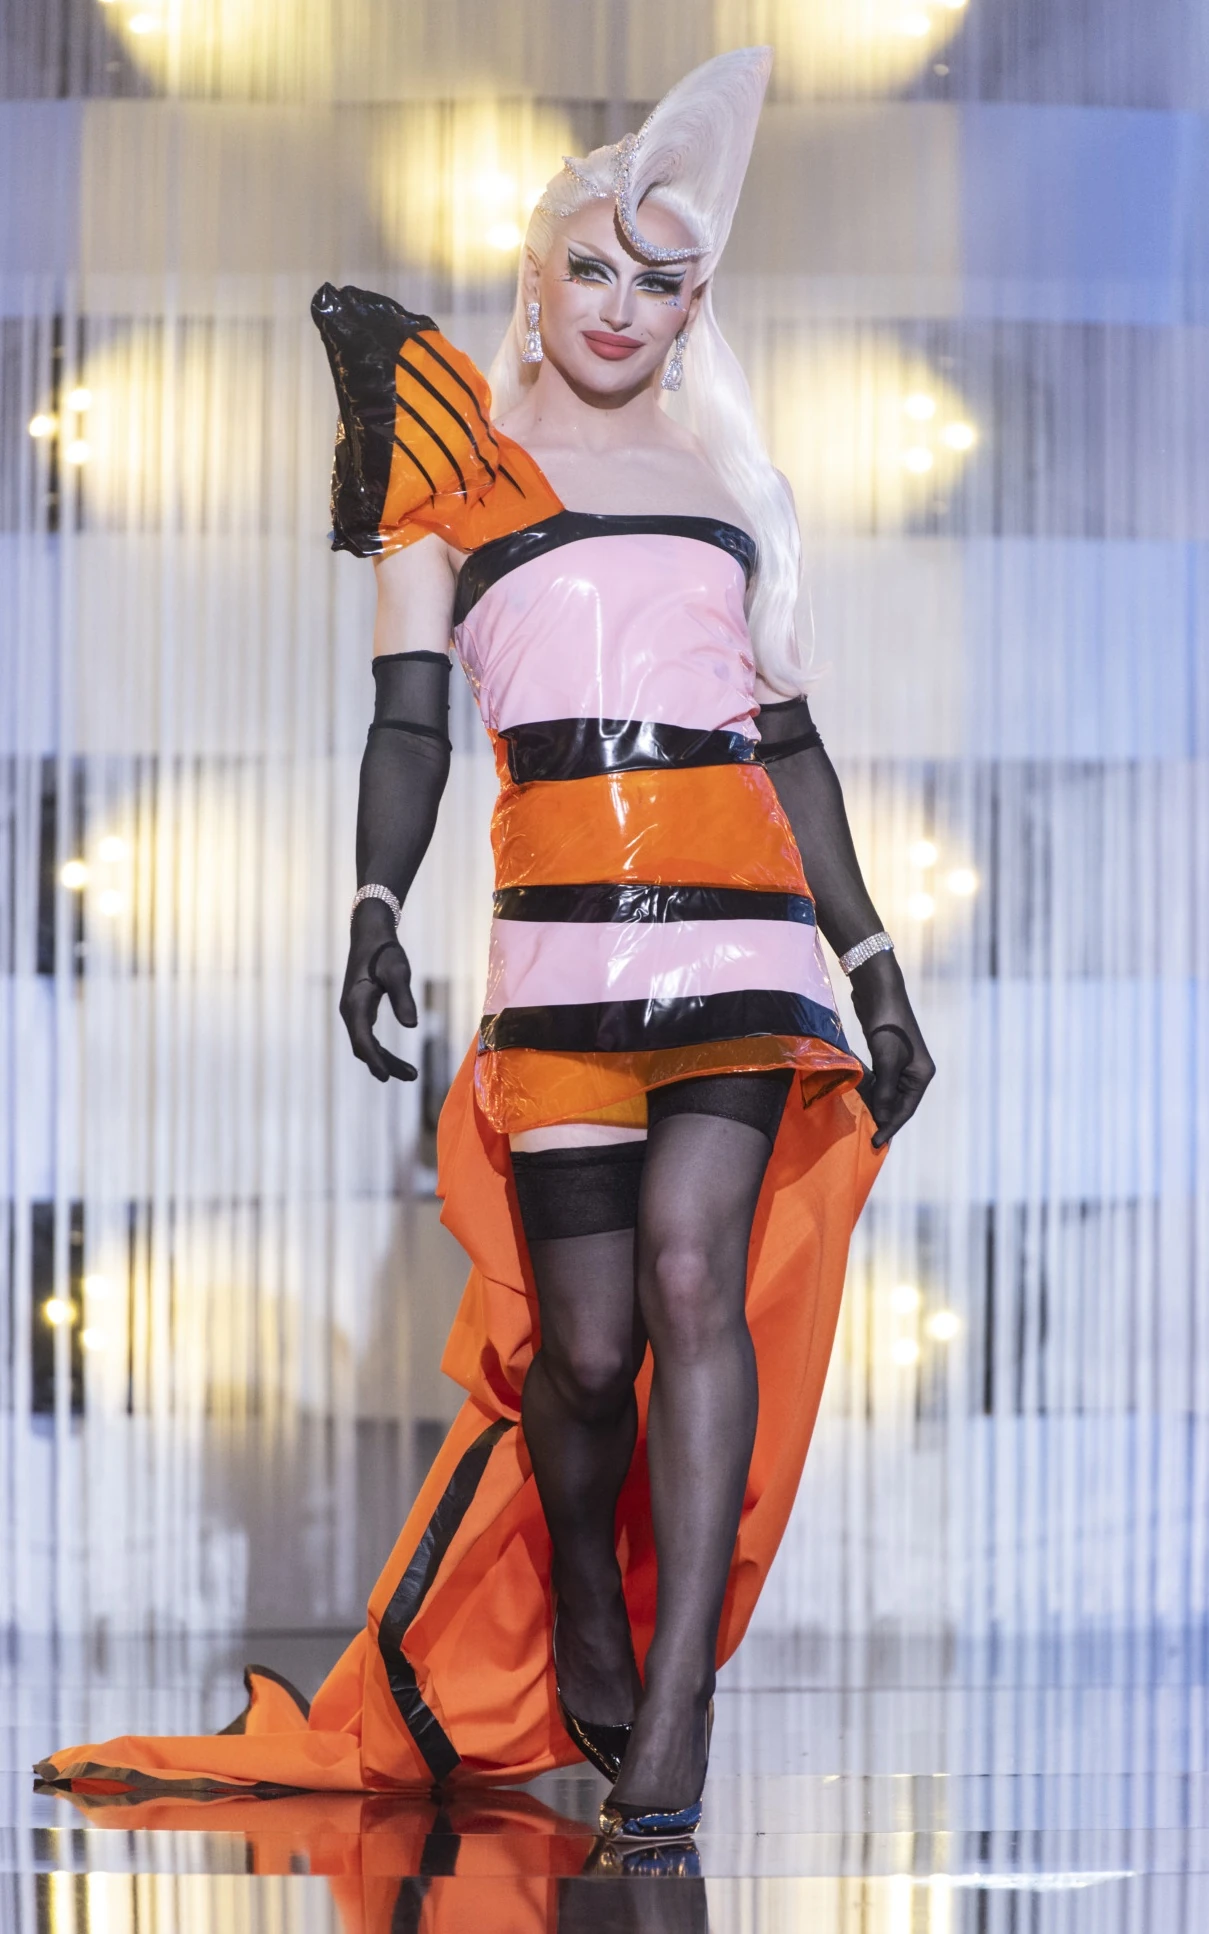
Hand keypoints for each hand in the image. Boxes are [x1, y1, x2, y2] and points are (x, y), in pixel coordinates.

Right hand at [339, 900, 418, 1082]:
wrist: (370, 934)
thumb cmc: (385, 952)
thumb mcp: (398, 973)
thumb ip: (404, 998)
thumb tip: (412, 1026)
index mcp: (356, 1004)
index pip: (363, 1040)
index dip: (375, 1060)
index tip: (387, 1077)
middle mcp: (350, 1011)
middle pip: (364, 1047)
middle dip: (385, 1064)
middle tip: (412, 1076)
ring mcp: (352, 1011)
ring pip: (365, 1044)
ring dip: (384, 1059)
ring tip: (410, 1073)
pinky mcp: (359, 1008)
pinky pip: (366, 1036)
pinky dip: (379, 1049)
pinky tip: (393, 1058)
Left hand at [847, 951, 934, 1148]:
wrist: (880, 994)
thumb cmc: (887, 1027)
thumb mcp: (887, 1061)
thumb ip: (885, 1090)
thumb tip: (882, 1115)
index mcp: (921, 1075)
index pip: (906, 1110)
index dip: (890, 1127)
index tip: (875, 1143)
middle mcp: (915, 1072)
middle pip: (898, 1103)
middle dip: (883, 1119)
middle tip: (866, 1136)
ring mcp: (901, 1064)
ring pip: (888, 1093)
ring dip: (876, 1106)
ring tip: (861, 1123)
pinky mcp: (887, 1056)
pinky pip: (880, 1082)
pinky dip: (871, 1092)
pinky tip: (859, 1100)